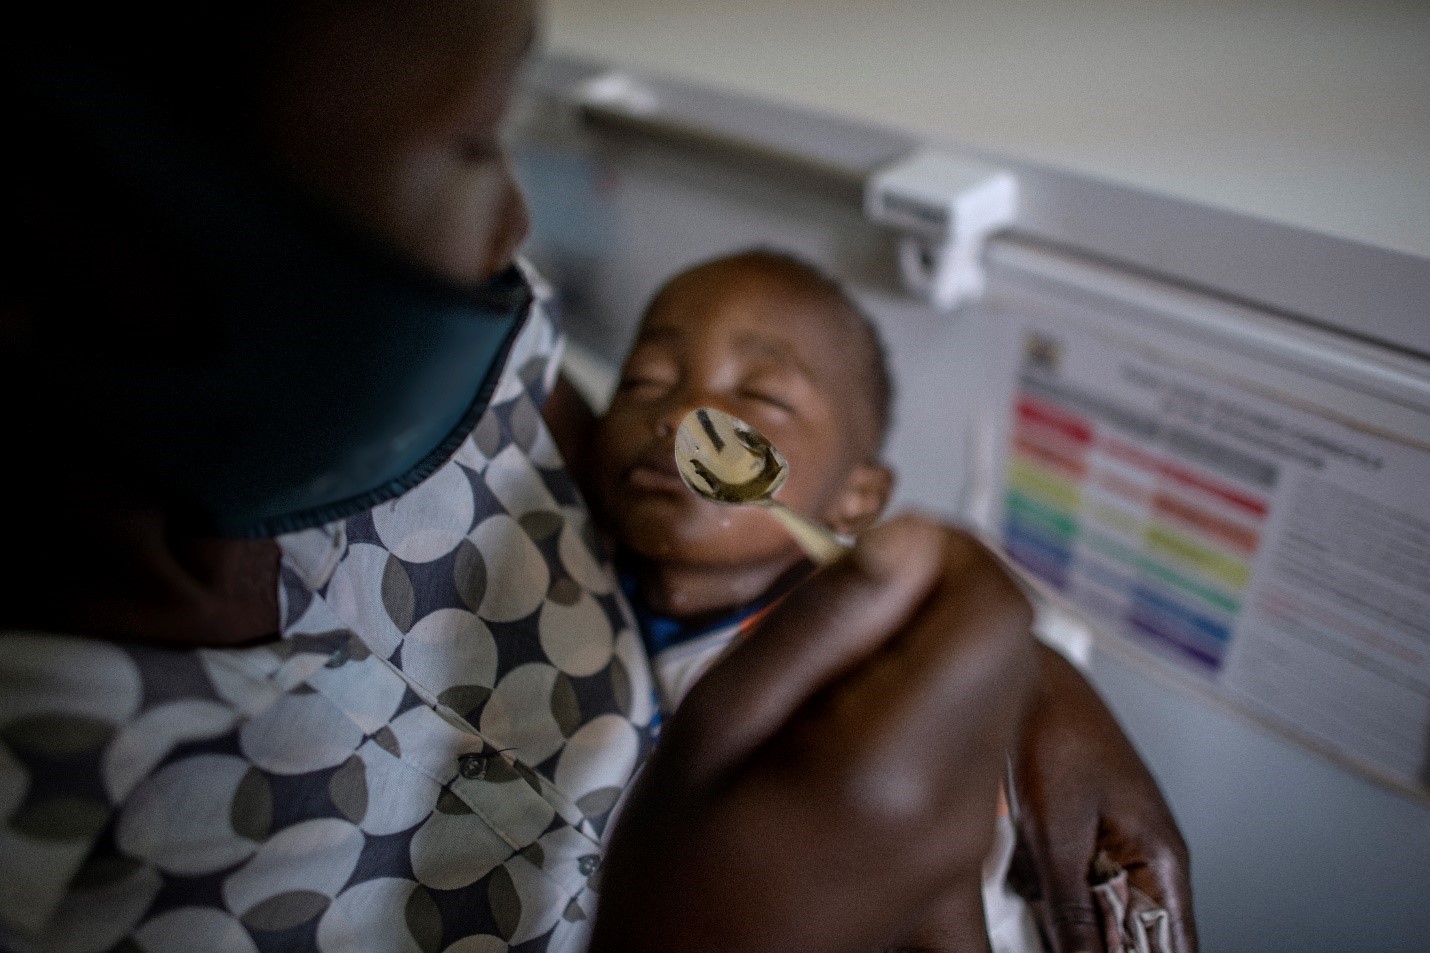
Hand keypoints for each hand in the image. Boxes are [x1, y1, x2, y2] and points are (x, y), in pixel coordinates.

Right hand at [590, 516, 1036, 952]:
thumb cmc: (678, 857)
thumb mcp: (717, 719)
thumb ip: (819, 626)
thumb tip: (907, 539)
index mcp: (891, 765)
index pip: (996, 611)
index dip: (946, 554)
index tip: (865, 557)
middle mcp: (958, 800)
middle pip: (1006, 640)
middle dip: (933, 595)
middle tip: (831, 616)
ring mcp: (970, 828)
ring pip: (996, 677)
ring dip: (926, 644)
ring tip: (823, 678)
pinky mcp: (965, 839)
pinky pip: (974, 725)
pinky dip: (924, 693)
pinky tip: (843, 721)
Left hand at [1011, 645, 1196, 952]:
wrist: (1029, 681)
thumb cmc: (1056, 737)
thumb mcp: (1057, 836)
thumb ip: (1071, 907)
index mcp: (1162, 857)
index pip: (1175, 945)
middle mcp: (1146, 854)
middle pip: (1134, 934)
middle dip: (1097, 943)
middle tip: (1059, 940)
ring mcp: (1114, 842)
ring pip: (1099, 909)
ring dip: (1071, 920)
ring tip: (1043, 895)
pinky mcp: (1081, 832)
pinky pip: (1074, 882)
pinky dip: (1051, 891)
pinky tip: (1026, 880)